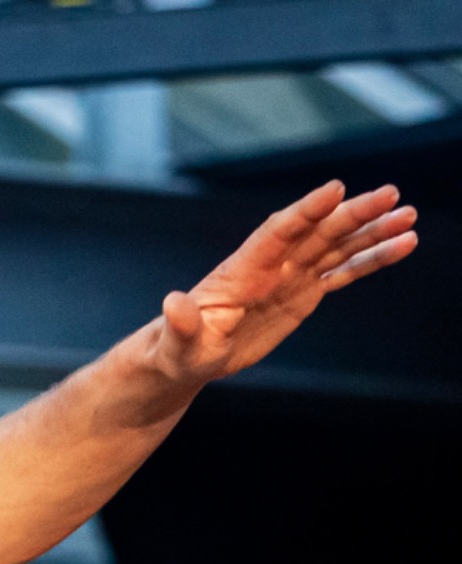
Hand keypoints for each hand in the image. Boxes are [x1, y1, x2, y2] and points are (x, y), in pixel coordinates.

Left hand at [154, 181, 417, 385]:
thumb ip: (181, 323)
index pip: (277, 232)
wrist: (188, 357)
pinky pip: (342, 271)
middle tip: (390, 195)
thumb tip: (172, 304)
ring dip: (372, 232)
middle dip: (352, 214)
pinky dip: (371, 259)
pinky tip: (402, 245)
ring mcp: (290, 275)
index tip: (335, 190)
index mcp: (242, 270)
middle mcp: (271, 265)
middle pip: (317, 232)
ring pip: (337, 247)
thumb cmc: (178, 350)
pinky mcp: (303, 292)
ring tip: (408, 218)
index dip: (305, 212)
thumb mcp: (177, 343)